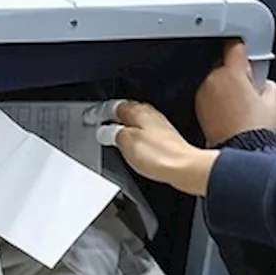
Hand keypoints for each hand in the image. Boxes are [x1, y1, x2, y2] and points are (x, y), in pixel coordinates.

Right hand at [94, 100, 218, 195]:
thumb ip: (112, 133)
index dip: (99, 112)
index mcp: (138, 111)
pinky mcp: (166, 139)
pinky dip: (135, 136)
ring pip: (137, 121)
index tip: (90, 117)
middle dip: (112, 116)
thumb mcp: (125, 142)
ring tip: (113, 133)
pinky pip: (145, 132)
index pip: (112, 106)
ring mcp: (160, 126)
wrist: (185, 168)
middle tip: (99, 122)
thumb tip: (105, 131)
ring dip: (124, 126)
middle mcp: (150, 115)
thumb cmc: (159, 155)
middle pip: (126, 110)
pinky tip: (134, 145)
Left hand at [196, 41, 275, 145]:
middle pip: (223, 63)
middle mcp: (214, 79)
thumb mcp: (273, 98)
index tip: (245, 51)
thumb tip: (260, 79)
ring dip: (224, 85)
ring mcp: (203, 93)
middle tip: (248, 87)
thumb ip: (266, 80)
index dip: (242, 47)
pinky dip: (217, 97)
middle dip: (234, 71)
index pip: (234, 46)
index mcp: (232, 72)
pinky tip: (229, 111)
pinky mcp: (199, 106)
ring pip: (215, 79)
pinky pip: (209, 94)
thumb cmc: (256, 127)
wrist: (240, 150)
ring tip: (238, 103)